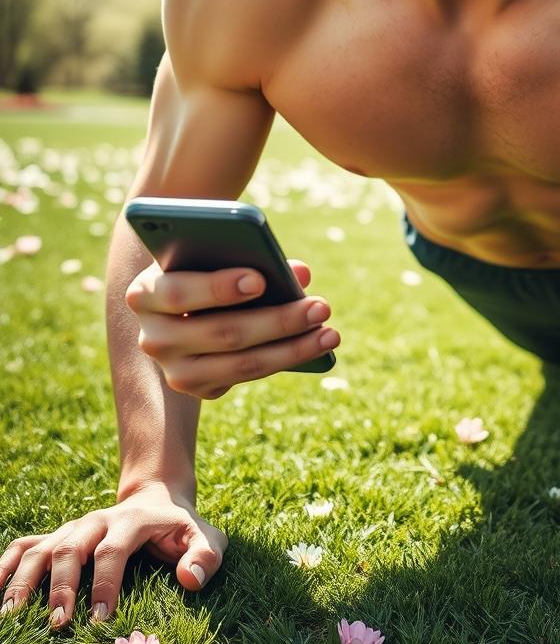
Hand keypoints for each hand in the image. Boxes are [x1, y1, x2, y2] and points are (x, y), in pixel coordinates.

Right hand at [0, 482, 226, 629]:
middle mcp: (96, 521)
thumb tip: (189, 579)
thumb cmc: (182, 526)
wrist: (157, 497)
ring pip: (42, 547)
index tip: (99, 619)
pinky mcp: (60, 536)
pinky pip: (26, 545)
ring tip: (10, 615)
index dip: (104, 583)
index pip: (113, 550)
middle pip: (70, 548)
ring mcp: (74, 528)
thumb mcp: (207, 536)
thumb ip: (206, 556)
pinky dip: (6, 564)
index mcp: (131, 520)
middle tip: (58, 623)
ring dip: (24, 579)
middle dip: (60, 586)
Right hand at [125, 259, 338, 399]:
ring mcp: (174, 370)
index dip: (219, 287)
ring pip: (241, 363)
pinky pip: (247, 375)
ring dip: (292, 347)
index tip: (261, 279)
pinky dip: (286, 358)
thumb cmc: (201, 264)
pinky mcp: (198, 389)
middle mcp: (152, 337)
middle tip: (321, 306)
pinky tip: (318, 343)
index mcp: (144, 293)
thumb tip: (300, 273)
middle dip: (277, 319)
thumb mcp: (214, 254)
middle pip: (221, 332)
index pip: (178, 292)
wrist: (177, 301)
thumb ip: (251, 256)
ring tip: (330, 331)